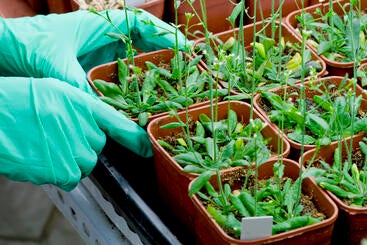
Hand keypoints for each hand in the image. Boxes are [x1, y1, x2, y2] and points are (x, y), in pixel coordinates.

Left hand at [0, 9, 188, 93]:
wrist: (4, 51)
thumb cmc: (25, 43)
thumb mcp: (53, 62)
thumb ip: (76, 83)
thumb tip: (95, 107)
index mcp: (100, 25)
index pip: (141, 25)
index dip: (165, 36)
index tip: (184, 49)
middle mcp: (105, 40)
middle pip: (144, 45)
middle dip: (165, 57)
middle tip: (185, 73)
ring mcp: (101, 56)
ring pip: (135, 62)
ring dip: (152, 74)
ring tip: (172, 89)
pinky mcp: (94, 71)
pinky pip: (121, 78)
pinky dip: (134, 88)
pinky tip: (142, 102)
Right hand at [0, 76, 151, 190]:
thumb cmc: (17, 103)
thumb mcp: (54, 92)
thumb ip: (79, 111)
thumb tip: (93, 130)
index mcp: (82, 104)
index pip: (118, 123)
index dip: (134, 138)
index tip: (146, 149)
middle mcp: (83, 126)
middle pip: (97, 147)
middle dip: (80, 147)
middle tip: (55, 138)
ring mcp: (75, 148)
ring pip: (85, 165)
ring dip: (68, 162)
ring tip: (44, 147)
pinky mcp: (63, 169)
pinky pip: (71, 179)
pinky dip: (57, 175)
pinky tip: (40, 159)